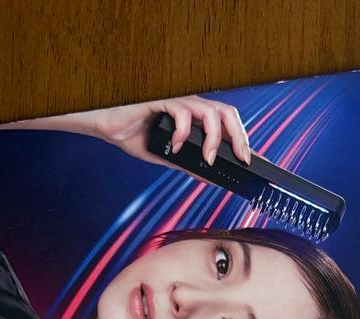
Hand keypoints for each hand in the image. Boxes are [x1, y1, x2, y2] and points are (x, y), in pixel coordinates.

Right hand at [77, 95, 251, 166]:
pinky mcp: (162, 99)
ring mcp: (178, 102)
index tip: (250, 160)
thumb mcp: (169, 157)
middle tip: (241, 158)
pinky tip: (177, 145)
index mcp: (195, 117)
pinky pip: (182, 111)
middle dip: (239, 136)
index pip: (226, 124)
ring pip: (210, 111)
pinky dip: (184, 131)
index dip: (242, 139)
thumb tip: (210, 178)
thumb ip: (190, 165)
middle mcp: (190, 107)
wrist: (109, 125)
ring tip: (207, 157)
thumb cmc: (136, 134)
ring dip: (213, 138)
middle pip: (227, 112)